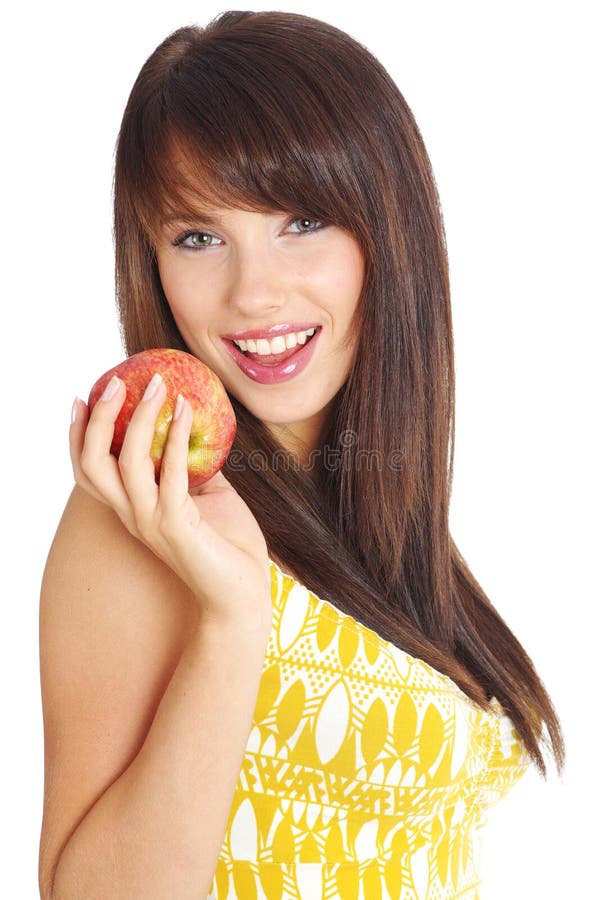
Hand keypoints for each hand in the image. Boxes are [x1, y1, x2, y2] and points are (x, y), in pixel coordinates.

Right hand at [70, 373, 270, 625]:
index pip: (89, 471)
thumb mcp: (209, 495)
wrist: (245, 593)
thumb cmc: (229, 545)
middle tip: (113, 383)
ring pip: (126, 463)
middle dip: (98, 420)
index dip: (79, 435)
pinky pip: (169, 474)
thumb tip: (198, 427)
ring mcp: (151, 522)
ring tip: (157, 385)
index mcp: (133, 509)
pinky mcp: (176, 526)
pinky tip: (188, 409)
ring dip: (141, 418)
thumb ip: (193, 467)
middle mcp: (133, 516)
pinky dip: (175, 438)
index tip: (84, 397)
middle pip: (92, 464)